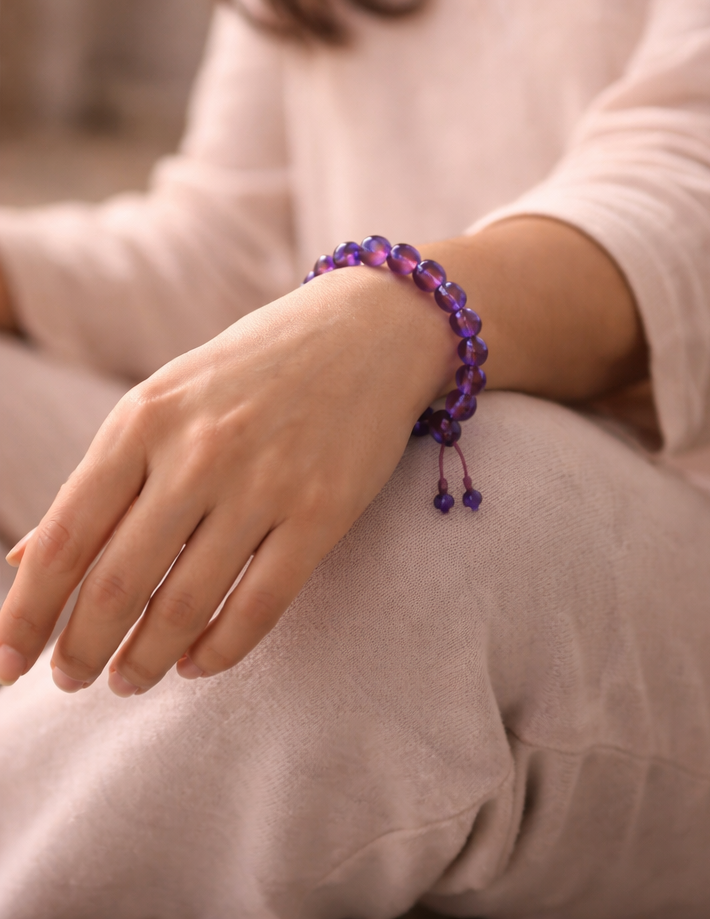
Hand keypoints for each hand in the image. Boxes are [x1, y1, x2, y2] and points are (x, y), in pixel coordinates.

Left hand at [0, 215, 645, 693]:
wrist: (370, 330)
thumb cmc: (255, 370)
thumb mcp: (164, 402)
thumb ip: (104, 479)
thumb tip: (27, 561)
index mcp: (143, 420)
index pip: (66, 538)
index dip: (27, 613)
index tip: (7, 663)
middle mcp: (198, 452)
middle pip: (117, 583)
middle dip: (81, 649)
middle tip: (72, 682)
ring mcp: (266, 483)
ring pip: (185, 604)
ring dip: (145, 660)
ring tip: (128, 680)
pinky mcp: (324, 511)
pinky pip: (261, 604)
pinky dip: (220, 649)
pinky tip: (197, 663)